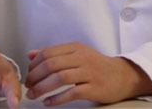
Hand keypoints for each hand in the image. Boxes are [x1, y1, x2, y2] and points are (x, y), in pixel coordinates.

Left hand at [24, 42, 151, 105]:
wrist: (123, 75)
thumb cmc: (97, 66)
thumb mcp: (77, 54)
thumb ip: (54, 53)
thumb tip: (31, 54)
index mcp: (76, 48)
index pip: (48, 53)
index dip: (34, 65)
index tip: (28, 74)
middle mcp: (82, 58)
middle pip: (52, 65)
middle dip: (35, 77)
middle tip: (28, 86)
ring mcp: (89, 73)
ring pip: (60, 78)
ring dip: (42, 88)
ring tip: (34, 95)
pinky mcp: (94, 88)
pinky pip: (71, 93)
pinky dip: (56, 99)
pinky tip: (48, 102)